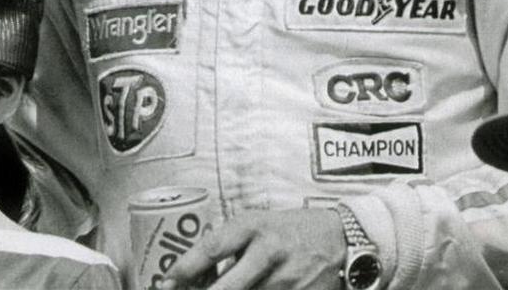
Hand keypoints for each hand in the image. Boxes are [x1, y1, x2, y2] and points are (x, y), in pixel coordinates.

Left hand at [160, 207, 345, 289]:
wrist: (341, 239)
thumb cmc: (291, 230)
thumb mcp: (260, 224)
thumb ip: (230, 243)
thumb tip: (189, 275)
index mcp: (256, 226)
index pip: (213, 247)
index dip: (184, 268)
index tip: (166, 282)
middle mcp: (270, 251)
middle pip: (227, 287)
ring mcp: (286, 279)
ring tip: (218, 289)